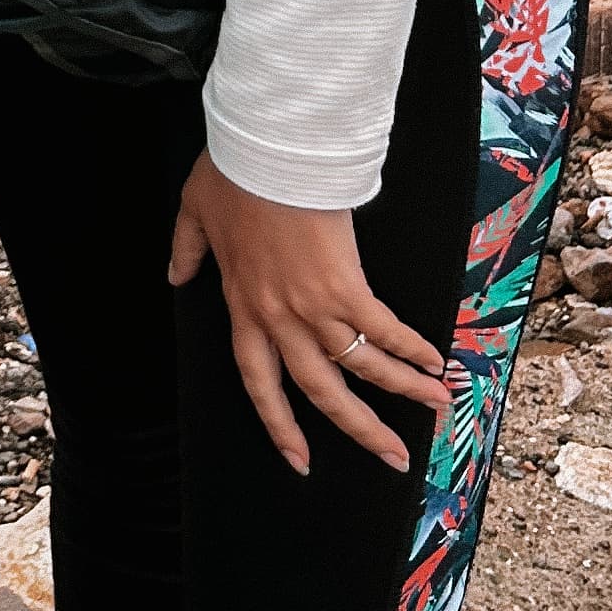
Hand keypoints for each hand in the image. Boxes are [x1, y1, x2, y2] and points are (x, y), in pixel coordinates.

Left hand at [167, 153, 450, 477]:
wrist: (265, 151)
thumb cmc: (231, 176)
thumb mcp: (194, 213)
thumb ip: (186, 251)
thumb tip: (175, 275)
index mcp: (243, 308)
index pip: (259, 383)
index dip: (280, 425)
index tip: (300, 459)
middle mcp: (279, 320)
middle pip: (322, 392)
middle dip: (361, 430)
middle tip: (392, 457)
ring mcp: (313, 307)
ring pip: (362, 368)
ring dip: (403, 392)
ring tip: (437, 409)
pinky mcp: (345, 287)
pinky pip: (383, 330)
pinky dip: (411, 347)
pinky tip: (436, 360)